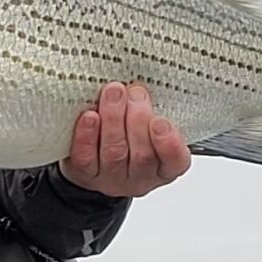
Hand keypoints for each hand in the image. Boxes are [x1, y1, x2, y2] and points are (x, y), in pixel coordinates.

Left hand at [60, 82, 191, 197]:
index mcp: (164, 166)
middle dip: (138, 119)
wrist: (93, 159)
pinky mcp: (86, 174)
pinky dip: (87, 136)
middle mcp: (139, 176)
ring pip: (115, 152)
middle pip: (142, 154)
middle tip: (135, 93)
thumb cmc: (129, 135)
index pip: (175, 160)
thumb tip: (148, 83)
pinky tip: (89, 117)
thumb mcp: (150, 124)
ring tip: (113, 92)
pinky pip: (86, 158)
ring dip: (114, 119)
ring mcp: (111, 177)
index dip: (170, 143)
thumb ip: (154, 111)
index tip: (161, 121)